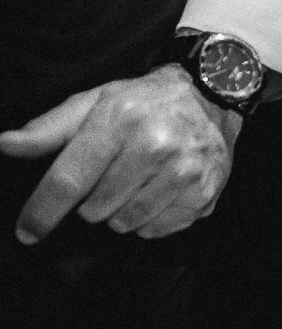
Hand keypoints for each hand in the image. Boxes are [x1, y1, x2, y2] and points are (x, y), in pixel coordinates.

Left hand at [0, 64, 241, 242]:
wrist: (213, 97)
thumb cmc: (146, 101)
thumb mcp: (96, 102)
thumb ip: (50, 128)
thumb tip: (7, 144)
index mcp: (121, 120)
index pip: (69, 180)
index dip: (42, 211)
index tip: (28, 231)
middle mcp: (156, 146)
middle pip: (95, 209)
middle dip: (92, 201)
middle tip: (110, 177)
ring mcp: (184, 172)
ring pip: (126, 222)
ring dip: (120, 212)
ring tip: (135, 184)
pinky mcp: (203, 193)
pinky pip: (156, 229)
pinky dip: (149, 219)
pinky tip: (157, 193)